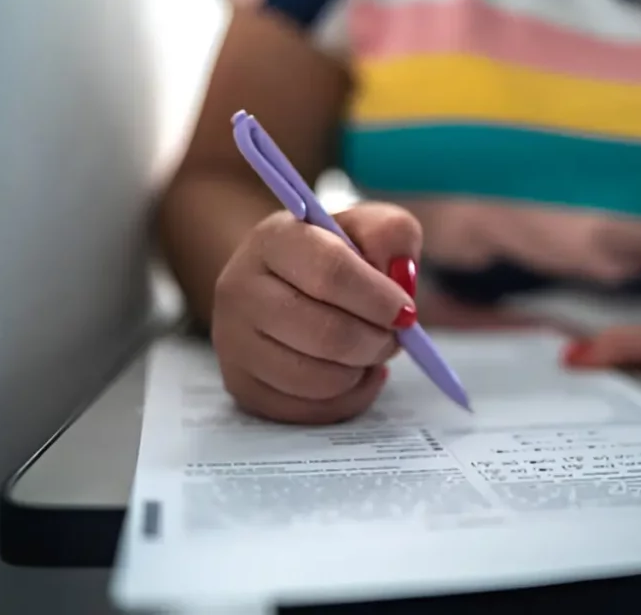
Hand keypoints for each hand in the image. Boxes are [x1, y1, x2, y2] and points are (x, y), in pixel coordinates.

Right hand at [212, 202, 421, 423]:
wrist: (282, 283)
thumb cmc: (333, 255)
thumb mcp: (367, 228)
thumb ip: (392, 235)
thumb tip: (400, 275)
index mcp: (273, 240)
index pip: (330, 272)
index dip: (378, 299)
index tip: (406, 311)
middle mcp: (240, 289)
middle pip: (326, 334)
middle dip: (376, 341)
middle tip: (394, 335)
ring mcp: (234, 342)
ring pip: (318, 379)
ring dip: (361, 370)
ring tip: (369, 349)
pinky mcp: (242, 387)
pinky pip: (309, 411)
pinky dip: (347, 397)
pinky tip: (352, 372)